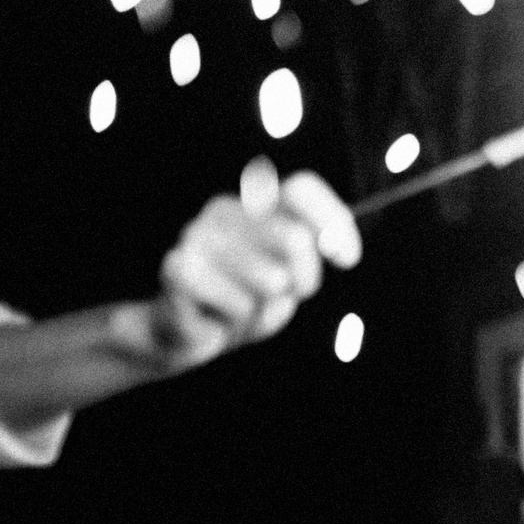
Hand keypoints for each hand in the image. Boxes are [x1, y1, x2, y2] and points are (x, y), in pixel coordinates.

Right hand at [148, 163, 360, 370]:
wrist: (187, 336)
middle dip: (305, 280)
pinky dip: (240, 321)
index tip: (346, 260)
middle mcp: (222, 209)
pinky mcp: (176, 270)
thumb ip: (316, 250)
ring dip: (268, 307)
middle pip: (296, 238)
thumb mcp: (294, 275)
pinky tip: (219, 318)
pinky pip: (241, 305)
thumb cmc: (250, 299)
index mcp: (253, 201)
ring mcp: (195, 236)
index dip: (332, 221)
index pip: (300, 188)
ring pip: (272, 280)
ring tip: (245, 307)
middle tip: (282, 295)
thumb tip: (326, 242)